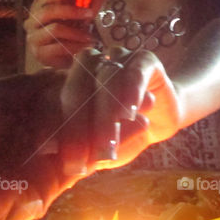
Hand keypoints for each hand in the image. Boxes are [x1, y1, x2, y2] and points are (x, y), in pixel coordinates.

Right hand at [24, 0, 101, 68]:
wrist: (61, 59)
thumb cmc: (66, 35)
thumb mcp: (76, 19)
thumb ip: (87, 8)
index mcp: (39, 9)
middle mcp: (32, 22)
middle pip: (49, 12)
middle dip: (71, 11)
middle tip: (89, 13)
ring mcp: (34, 38)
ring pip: (55, 30)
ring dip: (76, 32)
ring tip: (89, 36)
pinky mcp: (40, 53)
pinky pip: (58, 47)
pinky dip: (75, 46)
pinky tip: (84, 46)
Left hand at [61, 48, 184, 170]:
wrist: (163, 118)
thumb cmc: (125, 134)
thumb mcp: (101, 149)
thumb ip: (81, 149)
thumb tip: (57, 153)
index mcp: (70, 81)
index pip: (56, 103)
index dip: (57, 131)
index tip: (62, 160)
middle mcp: (91, 65)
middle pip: (77, 89)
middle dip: (79, 128)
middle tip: (83, 161)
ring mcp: (117, 58)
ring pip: (105, 80)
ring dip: (105, 115)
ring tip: (108, 146)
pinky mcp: (145, 60)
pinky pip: (135, 71)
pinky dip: (131, 92)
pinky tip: (130, 114)